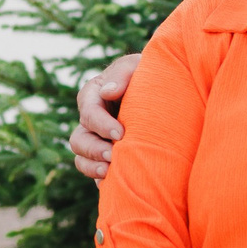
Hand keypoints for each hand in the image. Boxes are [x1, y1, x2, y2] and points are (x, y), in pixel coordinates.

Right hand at [70, 53, 141, 179]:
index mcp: (94, 96)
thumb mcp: (137, 66)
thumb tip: (108, 92)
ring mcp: (97, 140)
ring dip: (92, 167)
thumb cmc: (151, 74)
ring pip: (81, 158)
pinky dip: (100, 179)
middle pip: (78, 139)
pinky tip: (114, 182)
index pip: (88, 112)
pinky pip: (94, 173)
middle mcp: (91, 120)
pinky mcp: (107, 156)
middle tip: (113, 155)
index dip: (100, 124)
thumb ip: (122, 74)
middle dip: (94, 149)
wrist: (167, 92)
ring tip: (109, 172)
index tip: (120, 133)